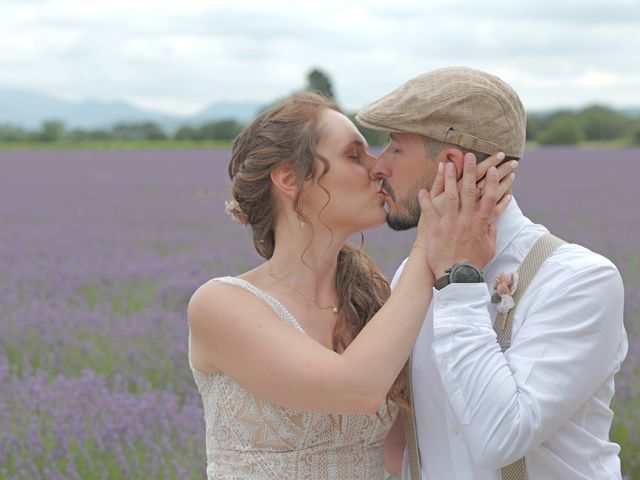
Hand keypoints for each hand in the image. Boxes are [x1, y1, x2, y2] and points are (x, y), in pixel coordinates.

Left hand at [416, 155, 507, 277]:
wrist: (456, 277)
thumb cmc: (473, 263)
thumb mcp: (488, 248)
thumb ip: (490, 233)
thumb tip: (493, 224)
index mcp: (480, 223)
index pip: (489, 198)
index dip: (492, 182)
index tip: (493, 168)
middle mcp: (466, 219)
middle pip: (469, 190)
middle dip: (470, 171)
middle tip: (470, 156)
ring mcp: (450, 223)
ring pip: (450, 196)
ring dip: (449, 178)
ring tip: (448, 164)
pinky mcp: (436, 229)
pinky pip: (429, 211)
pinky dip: (425, 200)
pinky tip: (422, 190)